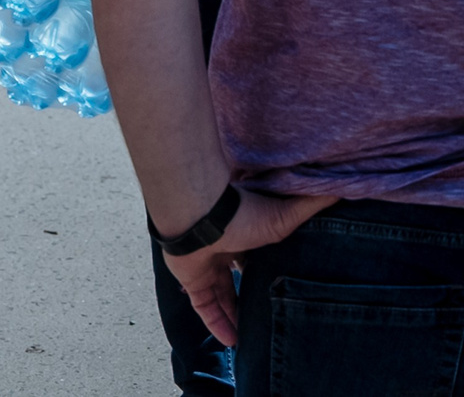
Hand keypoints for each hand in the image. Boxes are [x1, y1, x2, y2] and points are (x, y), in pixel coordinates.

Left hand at [163, 189, 337, 344]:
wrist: (199, 216)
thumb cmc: (243, 215)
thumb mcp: (284, 216)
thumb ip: (310, 206)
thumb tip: (340, 190)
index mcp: (244, 237)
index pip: (256, 259)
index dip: (267, 273)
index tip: (283, 289)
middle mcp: (224, 251)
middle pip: (237, 280)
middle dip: (250, 296)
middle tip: (267, 318)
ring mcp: (206, 266)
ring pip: (221, 297)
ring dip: (235, 316)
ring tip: (252, 339)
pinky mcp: (191, 280)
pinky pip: (203, 307)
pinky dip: (216, 323)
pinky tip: (231, 341)